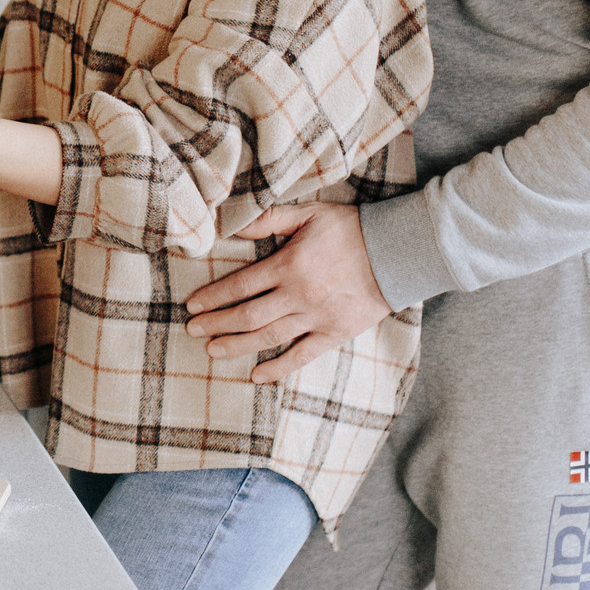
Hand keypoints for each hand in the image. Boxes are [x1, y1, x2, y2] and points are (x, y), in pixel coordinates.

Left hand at [184, 201, 391, 383]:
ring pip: (268, 338)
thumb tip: (233, 226)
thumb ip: (269, 219)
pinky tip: (257, 376)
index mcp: (289, 265)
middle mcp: (299, 295)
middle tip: (192, 330)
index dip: (213, 297)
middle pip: (247, 315)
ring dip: (237, 346)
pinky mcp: (334, 334)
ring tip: (212, 351)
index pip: (240, 286)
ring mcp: (317, 318)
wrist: (397, 253)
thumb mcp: (309, 213)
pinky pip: (302, 356)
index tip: (193, 305)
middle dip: (216, 324)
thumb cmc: (350, 229)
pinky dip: (278, 369)